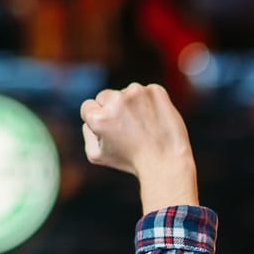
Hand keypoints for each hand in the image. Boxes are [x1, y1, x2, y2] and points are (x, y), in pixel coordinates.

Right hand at [80, 82, 197, 213]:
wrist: (168, 162)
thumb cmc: (131, 161)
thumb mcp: (96, 155)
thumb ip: (86, 132)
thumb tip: (91, 115)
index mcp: (98, 117)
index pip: (88, 106)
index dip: (99, 120)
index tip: (113, 132)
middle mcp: (116, 100)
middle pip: (106, 96)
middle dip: (114, 110)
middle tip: (129, 130)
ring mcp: (137, 92)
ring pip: (127, 93)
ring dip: (133, 105)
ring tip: (145, 127)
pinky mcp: (156, 91)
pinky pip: (148, 92)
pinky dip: (151, 103)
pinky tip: (156, 120)